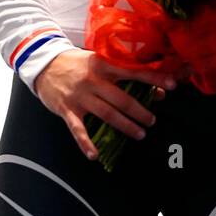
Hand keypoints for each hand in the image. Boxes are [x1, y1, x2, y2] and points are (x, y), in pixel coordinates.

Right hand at [33, 49, 177, 161]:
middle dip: (140, 111)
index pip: (134, 71)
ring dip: (125, 126)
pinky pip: (78, 130)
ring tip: (139, 134)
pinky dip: (86, 143)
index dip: (154, 79)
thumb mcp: (99, 61)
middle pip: (123, 98)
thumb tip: (151, 87)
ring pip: (107, 114)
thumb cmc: (77, 63)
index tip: (171, 86)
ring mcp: (80, 96)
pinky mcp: (67, 109)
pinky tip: (94, 155)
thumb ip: (122, 73)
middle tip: (152, 121)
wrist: (43, 63)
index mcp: (104, 64)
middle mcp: (94, 80)